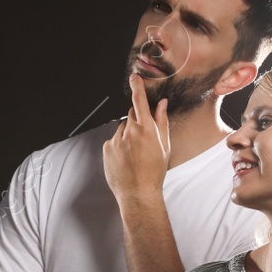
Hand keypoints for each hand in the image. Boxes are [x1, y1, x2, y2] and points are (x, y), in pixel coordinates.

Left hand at [102, 72, 169, 204]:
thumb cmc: (155, 171)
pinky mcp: (107, 149)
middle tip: (144, 138)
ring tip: (135, 154)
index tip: (135, 77)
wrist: (138, 193)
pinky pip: (113, 140)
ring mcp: (116, 140)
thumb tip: (161, 104)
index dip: (137, 87)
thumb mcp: (164, 146)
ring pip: (122, 128)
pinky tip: (126, 159)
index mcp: (147, 129)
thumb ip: (161, 122)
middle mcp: (129, 131)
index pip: (140, 101)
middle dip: (138, 120)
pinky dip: (119, 145)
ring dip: (128, 135)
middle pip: (131, 115)